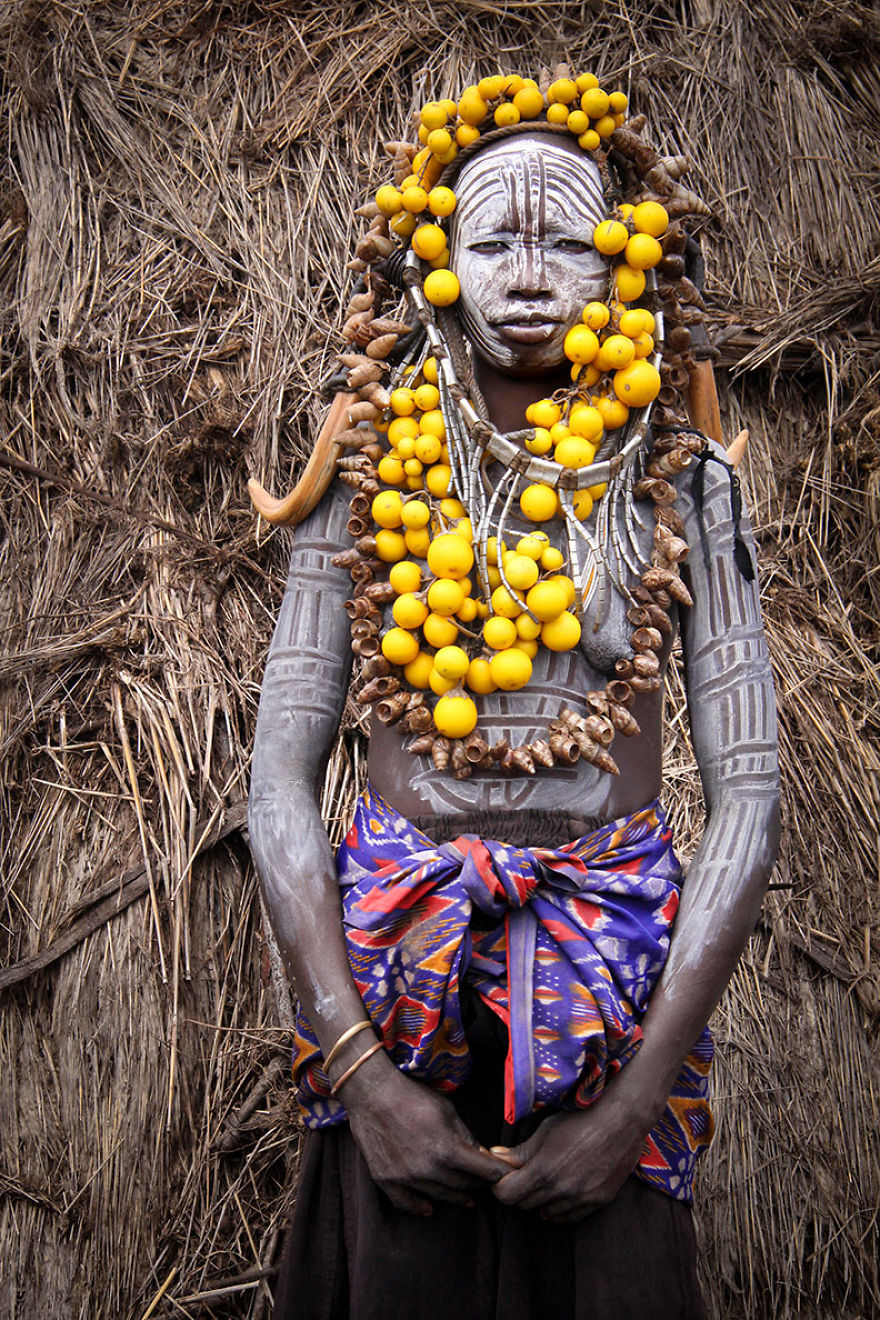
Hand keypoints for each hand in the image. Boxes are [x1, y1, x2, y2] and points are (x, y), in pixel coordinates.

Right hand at [340, 1051, 508, 1215]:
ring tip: (465, 1197)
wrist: (371, 1092)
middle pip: (462, 1186)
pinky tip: (429, 1208)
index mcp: (447, 1149)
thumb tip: (482, 1155)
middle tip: (483, 1182)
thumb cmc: (412, 1095)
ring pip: (439, 1196)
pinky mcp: (386, 1179)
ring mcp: (406, 1177)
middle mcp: (428, 1169)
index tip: (507, 1177)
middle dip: (477, 1183)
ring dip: (455, 1196)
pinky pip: (406, 1203)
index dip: (498, 1174)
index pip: (483, 1171)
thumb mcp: (447, 1109)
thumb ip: (465, 1136)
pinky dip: (419, 1207)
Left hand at [490, 1095, 647, 1221]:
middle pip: (525, 1205)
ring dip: (540, 1201)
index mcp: (544, 1170)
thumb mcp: (546, 1129)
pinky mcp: (597, 1202)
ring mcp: (580, 1199)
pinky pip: (570, 1217)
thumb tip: (496, 1157)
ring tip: (545, 1181)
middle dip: (519, 1192)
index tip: (503, 1177)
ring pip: (547, 1214)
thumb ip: (521, 1150)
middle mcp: (561, 1190)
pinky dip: (560, 1209)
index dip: (500, 1187)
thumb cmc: (581, 1120)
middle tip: (522, 1176)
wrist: (621, 1122)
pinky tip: (561, 1192)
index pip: (508, 1195)